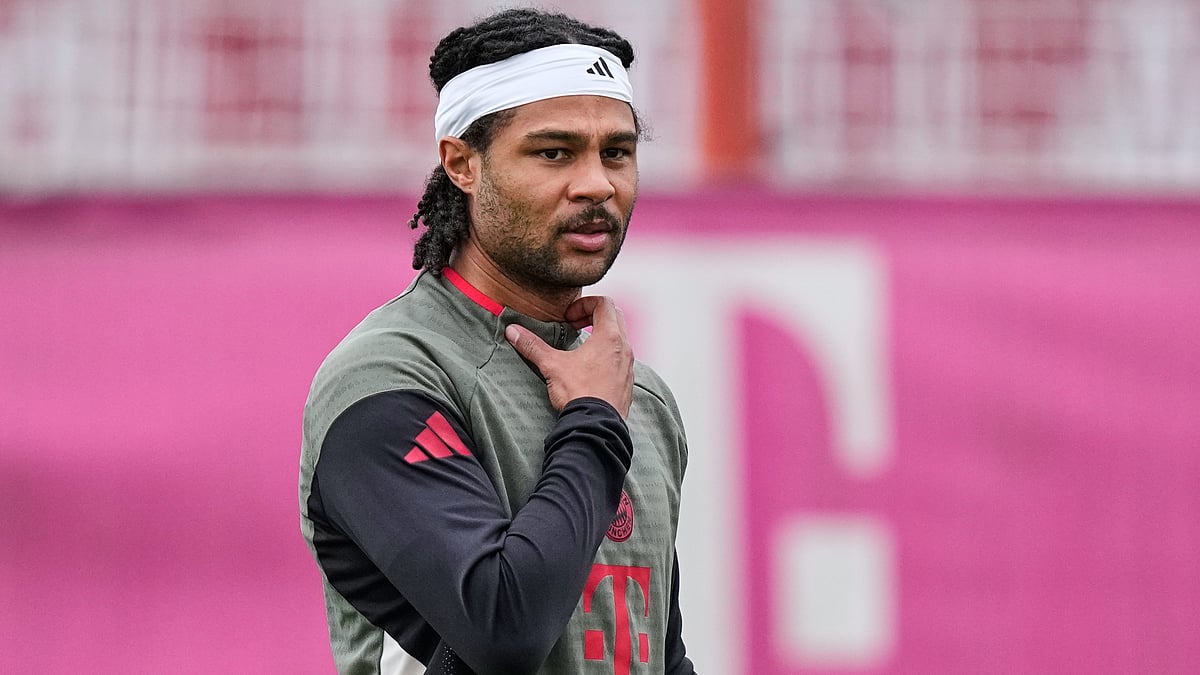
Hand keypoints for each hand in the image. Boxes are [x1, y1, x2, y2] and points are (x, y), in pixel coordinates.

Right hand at [504, 296, 633, 417]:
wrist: (596, 425)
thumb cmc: (580, 393)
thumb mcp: (552, 365)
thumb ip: (533, 346)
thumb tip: (513, 332)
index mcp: (609, 337)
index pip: (604, 303)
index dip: (584, 304)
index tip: (569, 318)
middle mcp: (624, 348)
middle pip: (615, 316)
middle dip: (593, 316)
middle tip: (574, 325)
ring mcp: (628, 366)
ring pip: (620, 338)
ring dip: (601, 336)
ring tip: (581, 346)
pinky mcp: (627, 382)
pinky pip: (621, 359)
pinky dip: (608, 355)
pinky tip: (590, 369)